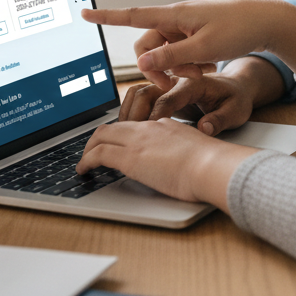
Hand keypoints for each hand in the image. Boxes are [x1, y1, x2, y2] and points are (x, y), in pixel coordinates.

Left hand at [75, 118, 255, 207]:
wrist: (212, 166)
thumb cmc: (212, 165)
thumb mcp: (195, 151)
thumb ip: (182, 151)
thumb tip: (178, 163)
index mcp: (165, 125)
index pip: (135, 126)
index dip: (121, 136)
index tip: (116, 146)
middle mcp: (149, 128)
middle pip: (114, 126)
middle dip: (98, 139)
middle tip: (92, 153)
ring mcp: (138, 140)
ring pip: (101, 135)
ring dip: (89, 149)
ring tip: (84, 163)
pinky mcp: (129, 157)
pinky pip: (97, 153)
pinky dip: (86, 161)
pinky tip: (83, 171)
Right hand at [82, 0, 295, 89]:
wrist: (267, 22)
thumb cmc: (237, 29)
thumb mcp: (203, 49)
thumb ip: (171, 57)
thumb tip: (141, 62)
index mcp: (173, 16)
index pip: (133, 15)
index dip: (107, 16)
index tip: (84, 13)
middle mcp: (175, 20)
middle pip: (147, 46)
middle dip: (157, 67)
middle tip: (178, 83)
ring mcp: (185, 28)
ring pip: (164, 54)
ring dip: (175, 69)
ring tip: (200, 75)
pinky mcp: (195, 36)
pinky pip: (179, 55)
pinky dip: (187, 66)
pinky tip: (206, 71)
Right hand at [119, 72, 255, 135]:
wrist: (237, 88)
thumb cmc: (237, 99)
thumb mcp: (237, 111)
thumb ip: (220, 119)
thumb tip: (204, 127)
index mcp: (194, 83)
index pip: (167, 99)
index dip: (155, 118)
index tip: (147, 136)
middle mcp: (177, 81)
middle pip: (146, 92)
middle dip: (134, 114)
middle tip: (126, 136)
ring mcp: (169, 86)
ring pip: (139, 93)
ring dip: (129, 111)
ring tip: (123, 134)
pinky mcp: (165, 94)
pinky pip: (142, 99)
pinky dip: (133, 111)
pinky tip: (130, 130)